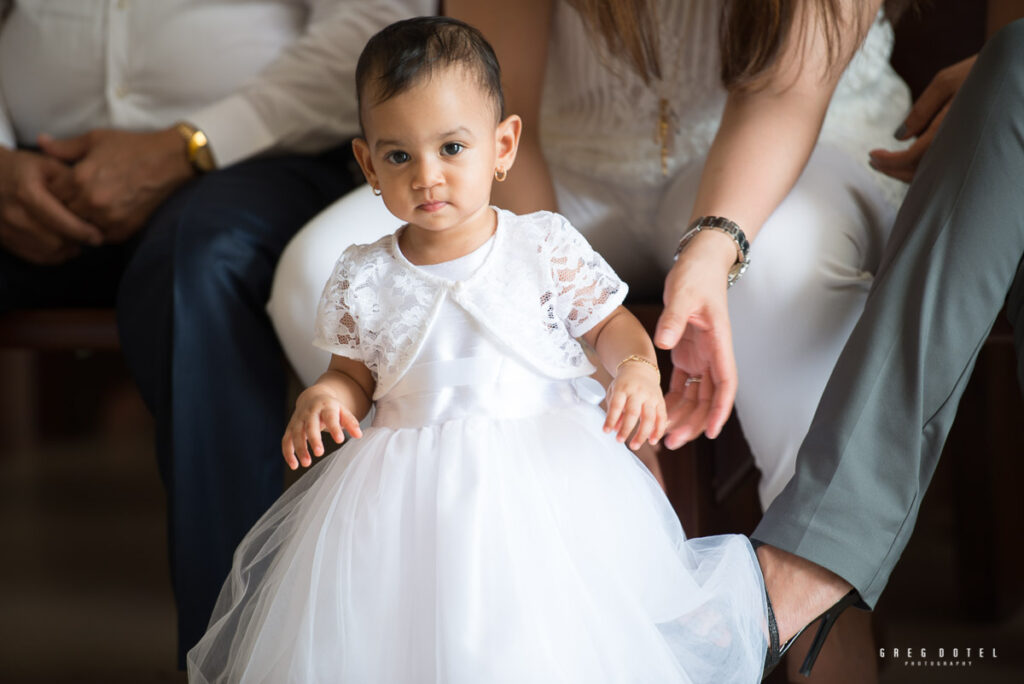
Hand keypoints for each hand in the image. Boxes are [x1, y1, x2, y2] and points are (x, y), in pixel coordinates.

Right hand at [0, 147, 102, 263]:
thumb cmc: (21, 168)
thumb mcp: (46, 165)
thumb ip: (70, 183)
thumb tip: (94, 202)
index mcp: (26, 192)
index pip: (60, 221)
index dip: (82, 231)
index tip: (99, 236)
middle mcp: (14, 214)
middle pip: (55, 241)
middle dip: (77, 241)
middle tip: (92, 237)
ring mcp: (6, 229)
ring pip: (47, 252)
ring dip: (67, 249)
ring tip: (79, 239)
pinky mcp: (4, 239)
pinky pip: (35, 257)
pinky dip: (54, 255)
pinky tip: (64, 246)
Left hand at [38, 127, 195, 241]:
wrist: (169, 161)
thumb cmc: (133, 147)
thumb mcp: (96, 139)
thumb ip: (65, 147)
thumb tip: (41, 142)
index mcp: (79, 178)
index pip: (51, 195)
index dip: (54, 192)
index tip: (61, 189)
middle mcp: (91, 201)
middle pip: (64, 214)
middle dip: (66, 208)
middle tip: (74, 201)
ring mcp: (109, 217)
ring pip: (81, 228)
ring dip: (83, 221)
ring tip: (90, 210)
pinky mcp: (125, 229)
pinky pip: (103, 236)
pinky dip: (101, 229)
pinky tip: (105, 217)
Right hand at [282, 384, 363, 470]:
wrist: (312, 398)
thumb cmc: (331, 408)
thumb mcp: (342, 411)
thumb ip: (350, 422)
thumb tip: (359, 435)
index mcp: (325, 406)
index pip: (330, 417)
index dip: (334, 428)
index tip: (340, 440)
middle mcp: (310, 412)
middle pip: (310, 426)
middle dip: (314, 439)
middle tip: (319, 453)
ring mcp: (298, 420)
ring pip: (296, 434)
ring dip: (300, 449)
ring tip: (307, 463)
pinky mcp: (290, 428)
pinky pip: (286, 441)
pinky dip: (288, 453)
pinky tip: (294, 465)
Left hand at [603, 360, 666, 449]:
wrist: (640, 368)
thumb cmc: (624, 383)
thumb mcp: (614, 392)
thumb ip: (613, 410)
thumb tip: (614, 429)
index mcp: (623, 388)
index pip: (616, 405)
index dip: (610, 419)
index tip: (606, 431)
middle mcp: (638, 392)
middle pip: (633, 413)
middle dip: (626, 429)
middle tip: (619, 441)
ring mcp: (651, 396)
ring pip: (649, 418)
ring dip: (642, 434)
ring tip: (634, 445)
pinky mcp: (660, 401)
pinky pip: (661, 418)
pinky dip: (658, 430)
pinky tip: (652, 440)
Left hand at [654, 231, 737, 448]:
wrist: (698, 261)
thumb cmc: (696, 274)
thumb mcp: (683, 294)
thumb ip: (674, 318)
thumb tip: (663, 342)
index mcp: (719, 343)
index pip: (725, 384)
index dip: (720, 410)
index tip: (712, 433)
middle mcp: (713, 355)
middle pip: (709, 398)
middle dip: (694, 423)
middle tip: (671, 442)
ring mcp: (701, 356)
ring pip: (696, 396)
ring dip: (682, 416)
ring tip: (662, 436)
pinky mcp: (688, 353)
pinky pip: (683, 385)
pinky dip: (673, 401)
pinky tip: (659, 414)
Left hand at [869, 55, 976, 182]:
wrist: (1010, 70)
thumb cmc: (978, 71)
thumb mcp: (945, 82)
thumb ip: (921, 110)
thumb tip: (899, 138)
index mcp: (952, 129)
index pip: (913, 157)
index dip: (889, 162)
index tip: (871, 155)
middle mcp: (959, 143)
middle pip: (920, 172)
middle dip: (892, 170)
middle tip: (873, 161)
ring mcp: (963, 147)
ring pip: (932, 172)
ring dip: (904, 170)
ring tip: (883, 161)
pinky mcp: (966, 146)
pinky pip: (941, 164)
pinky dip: (920, 165)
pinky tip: (905, 156)